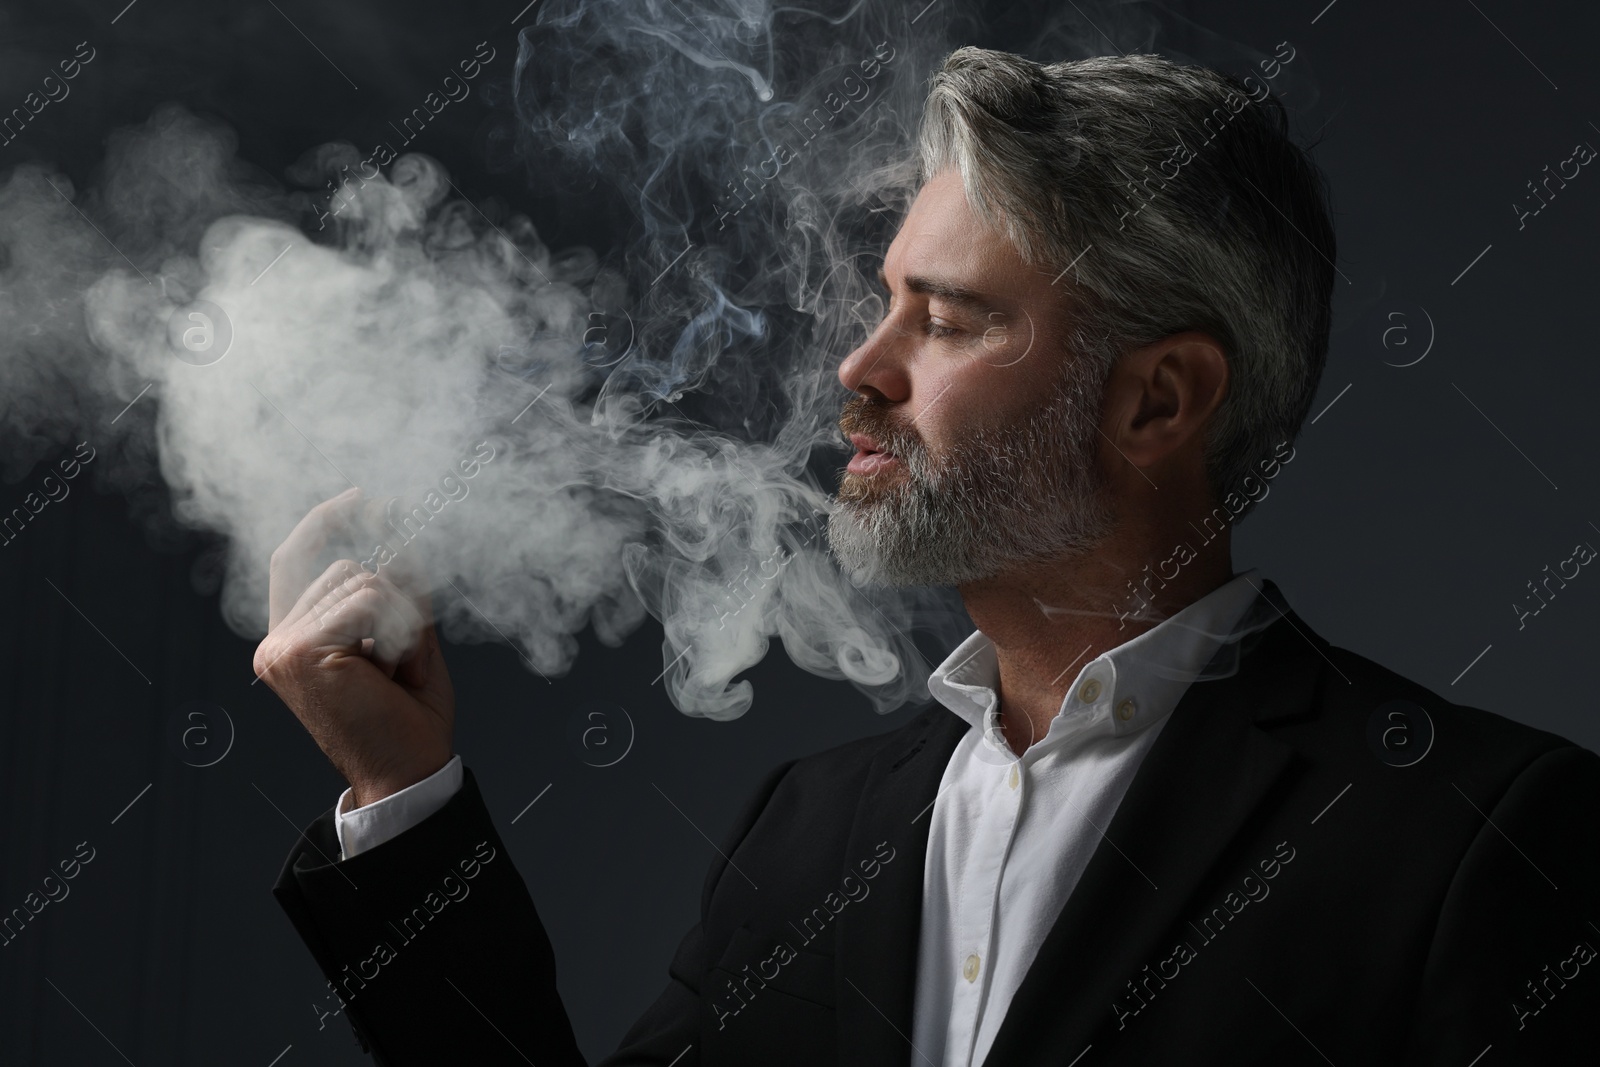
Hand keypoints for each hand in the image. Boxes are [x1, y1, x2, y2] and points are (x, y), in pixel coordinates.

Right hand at [253, 488, 454, 808]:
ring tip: (393, 675)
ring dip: (399, 621)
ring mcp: (282, 648)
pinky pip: (369, 600)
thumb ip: (396, 594)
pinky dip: (396, 629)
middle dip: (394, 603)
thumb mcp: (407, 642)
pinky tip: (388, 673)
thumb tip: (396, 538)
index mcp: (292, 641)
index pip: (294, 560)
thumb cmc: (409, 719)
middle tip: (401, 664)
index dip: (325, 522)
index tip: (364, 498)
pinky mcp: (299, 652)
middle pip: (346, 570)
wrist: (407, 774)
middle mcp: (276, 643)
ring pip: (362, 582)